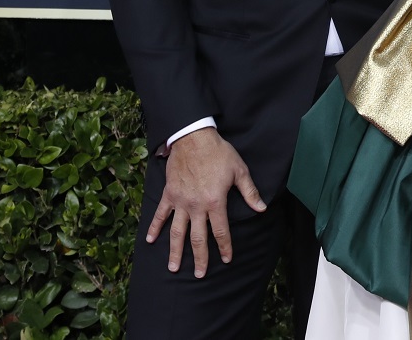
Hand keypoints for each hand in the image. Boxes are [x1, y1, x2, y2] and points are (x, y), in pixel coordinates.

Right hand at [147, 127, 266, 277]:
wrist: (194, 137)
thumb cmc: (219, 153)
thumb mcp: (239, 170)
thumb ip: (250, 192)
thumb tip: (261, 209)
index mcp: (215, 202)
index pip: (221, 231)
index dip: (225, 247)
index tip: (227, 259)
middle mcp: (196, 206)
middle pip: (198, 238)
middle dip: (200, 258)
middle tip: (199, 274)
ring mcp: (181, 201)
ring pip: (177, 232)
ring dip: (175, 251)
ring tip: (173, 267)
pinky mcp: (169, 194)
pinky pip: (161, 214)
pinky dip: (155, 227)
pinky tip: (150, 241)